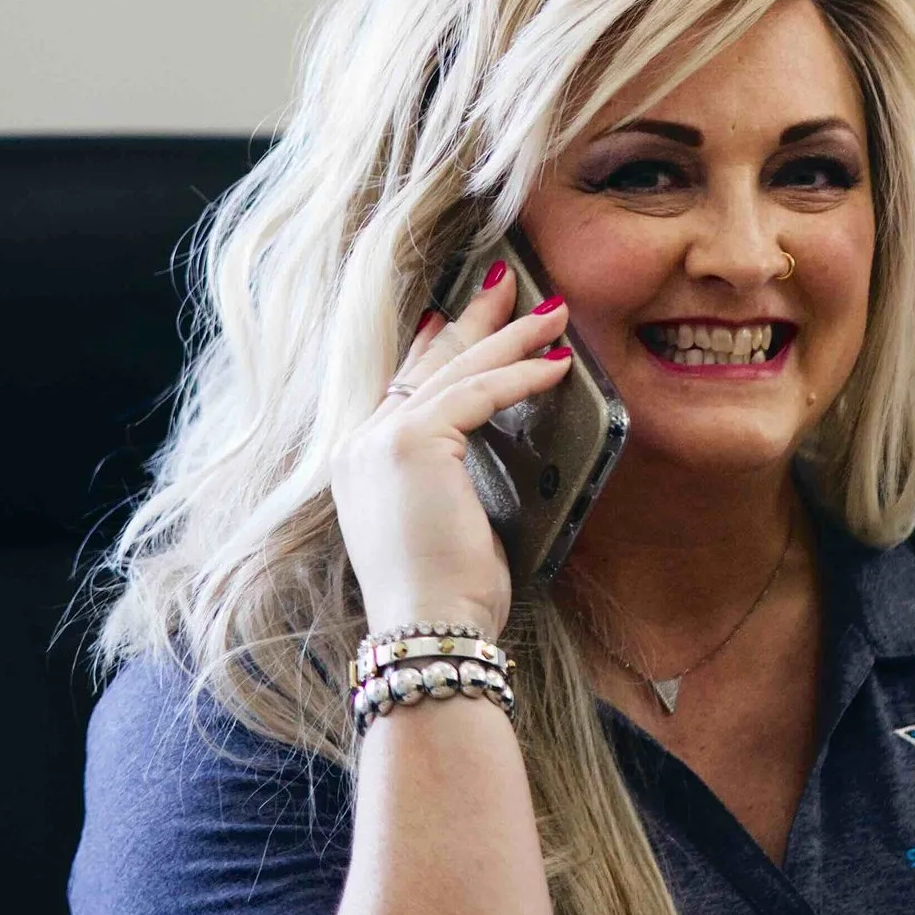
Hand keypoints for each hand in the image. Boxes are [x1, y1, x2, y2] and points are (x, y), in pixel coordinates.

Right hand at [328, 267, 572, 642]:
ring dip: (512, 337)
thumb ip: (448, 473)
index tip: (456, 312)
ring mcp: (380, 438)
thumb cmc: (446, 595)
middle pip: (426, 360)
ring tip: (554, 315)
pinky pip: (478, 392)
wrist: (429, 629)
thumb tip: (482, 443)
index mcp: (359, 461)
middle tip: (512, 285)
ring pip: (457, 368)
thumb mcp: (443, 519)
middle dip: (476, 320)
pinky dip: (521, 374)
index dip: (432, 343)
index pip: (400, 383)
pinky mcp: (414, 442)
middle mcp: (359, 442)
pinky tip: (555, 364)